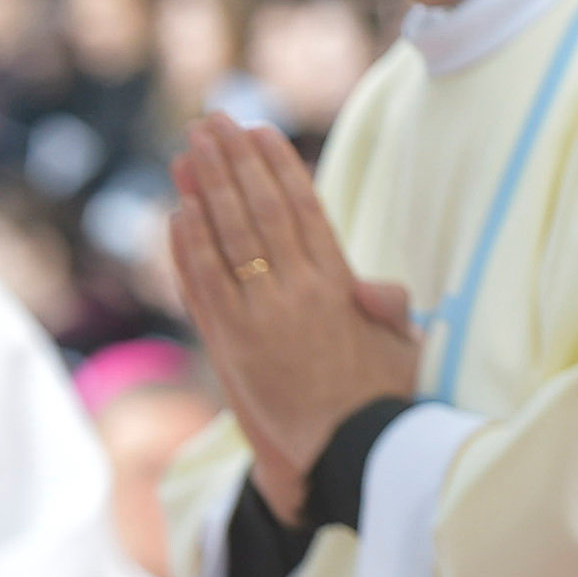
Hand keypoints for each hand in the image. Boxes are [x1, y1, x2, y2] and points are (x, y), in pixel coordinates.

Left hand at [169, 114, 418, 521]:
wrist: (344, 454)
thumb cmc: (379, 401)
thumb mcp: (401, 347)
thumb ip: (386, 307)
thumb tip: (374, 284)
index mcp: (340, 286)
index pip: (304, 210)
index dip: (279, 168)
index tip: (260, 132)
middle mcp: (297, 292)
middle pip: (259, 211)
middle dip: (233, 162)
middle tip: (210, 121)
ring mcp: (259, 315)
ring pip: (227, 238)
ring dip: (205, 189)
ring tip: (187, 150)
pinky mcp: (229, 342)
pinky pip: (203, 283)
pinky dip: (188, 245)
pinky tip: (177, 212)